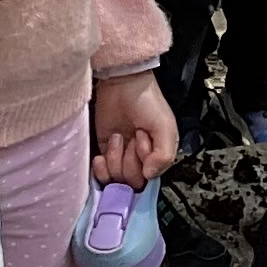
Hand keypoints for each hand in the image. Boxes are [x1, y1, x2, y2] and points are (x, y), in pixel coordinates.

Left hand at [91, 70, 178, 188]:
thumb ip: (164, 156)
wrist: (122, 84)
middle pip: (132, 182)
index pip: (150, 179)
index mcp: (158, 156)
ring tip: (118, 136)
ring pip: (116, 178)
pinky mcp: (104, 153)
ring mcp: (120, 158)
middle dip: (129, 160)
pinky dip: (101, 168)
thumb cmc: (147, 102)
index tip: (143, 138)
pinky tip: (104, 152)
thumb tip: (148, 176)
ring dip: (115, 157)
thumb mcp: (165, 127)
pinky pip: (102, 175)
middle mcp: (140, 161)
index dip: (144, 162)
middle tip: (131, 136)